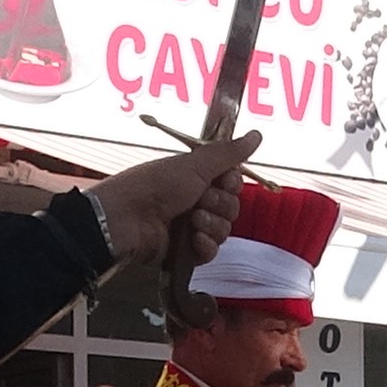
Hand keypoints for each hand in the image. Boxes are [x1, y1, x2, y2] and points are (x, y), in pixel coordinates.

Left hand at [84, 132, 260, 276]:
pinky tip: (193, 239)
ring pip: (224, 230)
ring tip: (191, 220)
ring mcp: (192, 227)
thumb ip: (228, 153)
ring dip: (211, 224)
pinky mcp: (187, 252)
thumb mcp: (196, 165)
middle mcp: (197, 201)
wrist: (128, 217)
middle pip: (232, 208)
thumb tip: (258, 134)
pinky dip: (205, 245)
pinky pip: (212, 251)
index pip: (233, 184)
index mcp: (197, 178)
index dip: (232, 184)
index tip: (224, 181)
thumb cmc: (156, 184)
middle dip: (220, 205)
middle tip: (200, 200)